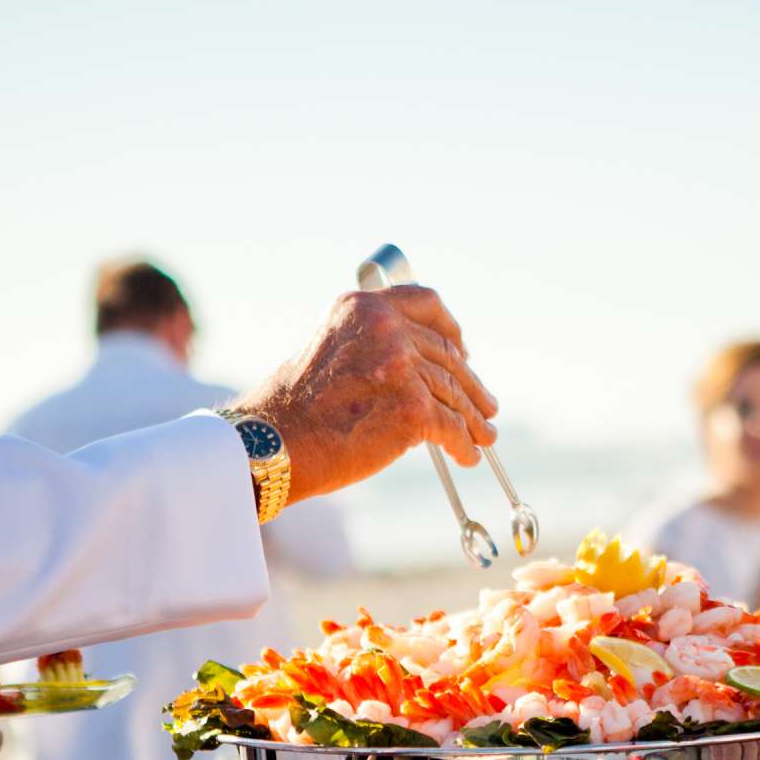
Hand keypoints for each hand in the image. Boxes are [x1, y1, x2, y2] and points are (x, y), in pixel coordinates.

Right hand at [234, 285, 498, 503]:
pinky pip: (452, 427)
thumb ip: (368, 347)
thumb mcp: (328, 351)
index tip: (463, 350)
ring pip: (454, 394)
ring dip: (473, 419)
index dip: (451, 330)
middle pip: (446, 355)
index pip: (426, 304)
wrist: (273, 442)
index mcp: (364, 307)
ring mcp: (403, 366)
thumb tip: (412, 369)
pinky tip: (466, 455)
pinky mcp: (414, 409)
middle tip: (485, 404)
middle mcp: (387, 328)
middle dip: (470, 384)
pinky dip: (463, 444)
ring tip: (484, 436)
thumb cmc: (293, 409)